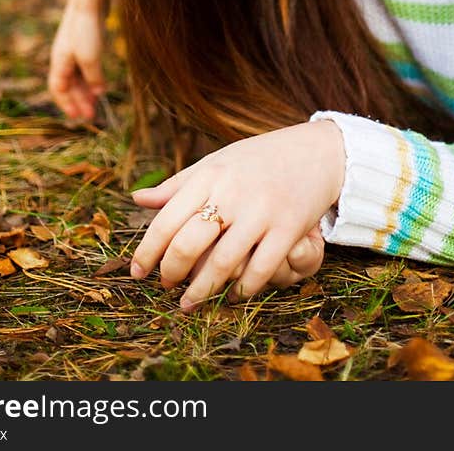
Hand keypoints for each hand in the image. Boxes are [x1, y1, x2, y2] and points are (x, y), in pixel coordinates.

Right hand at [47, 0, 112, 121]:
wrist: (90, 0)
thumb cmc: (87, 30)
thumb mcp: (90, 59)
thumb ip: (94, 78)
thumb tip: (99, 94)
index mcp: (59, 62)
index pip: (58, 89)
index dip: (66, 104)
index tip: (78, 117)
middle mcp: (63, 57)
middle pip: (68, 85)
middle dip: (78, 100)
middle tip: (91, 115)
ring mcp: (73, 49)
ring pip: (77, 76)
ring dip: (86, 91)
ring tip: (96, 103)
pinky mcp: (84, 42)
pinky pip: (85, 66)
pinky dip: (91, 78)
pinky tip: (101, 83)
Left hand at [129, 121, 344, 309]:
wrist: (316, 152)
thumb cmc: (257, 160)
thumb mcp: (216, 163)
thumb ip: (178, 185)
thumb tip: (137, 200)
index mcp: (209, 175)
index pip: (167, 219)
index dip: (147, 251)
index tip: (137, 273)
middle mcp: (232, 192)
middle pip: (189, 244)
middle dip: (172, 273)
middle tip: (167, 286)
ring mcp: (261, 212)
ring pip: (222, 264)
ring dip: (202, 291)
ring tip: (190, 302)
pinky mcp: (288, 228)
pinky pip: (259, 270)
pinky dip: (243, 290)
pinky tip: (234, 295)